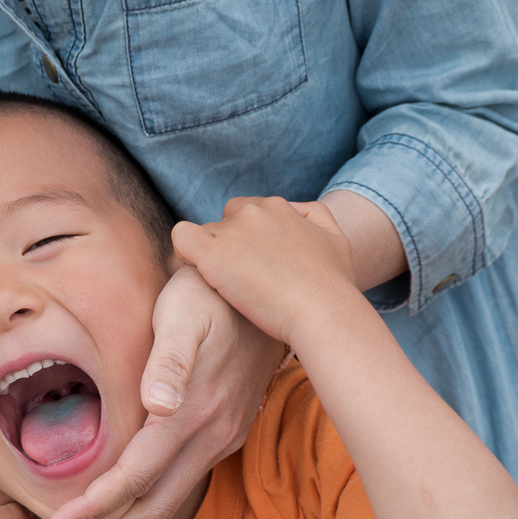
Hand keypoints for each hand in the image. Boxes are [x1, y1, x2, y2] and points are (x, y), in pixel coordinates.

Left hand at [47, 265, 278, 518]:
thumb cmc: (210, 293)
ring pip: (170, 500)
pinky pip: (184, 485)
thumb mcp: (184, 313)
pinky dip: (151, 509)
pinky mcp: (227, 432)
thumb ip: (170, 360)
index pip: (136, 477)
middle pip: (153, 503)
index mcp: (192, 412)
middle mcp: (211, 435)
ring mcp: (223, 437)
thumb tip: (157, 405)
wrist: (270, 287)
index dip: (95, 507)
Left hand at [172, 197, 354, 345]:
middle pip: (226, 222)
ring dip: (212, 257)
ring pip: (205, 235)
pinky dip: (182, 253)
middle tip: (241, 279)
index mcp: (278, 207)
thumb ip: (315, 217)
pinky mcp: (213, 255)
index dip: (247, 239)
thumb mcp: (336, 239)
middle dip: (230, 246)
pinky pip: (181, 238)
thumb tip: (296, 211)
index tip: (254, 265)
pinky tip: (195, 274)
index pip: (248, 213)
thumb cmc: (333, 285)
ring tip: (226, 288)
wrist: (322, 311)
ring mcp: (232, 231)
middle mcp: (253, 212)